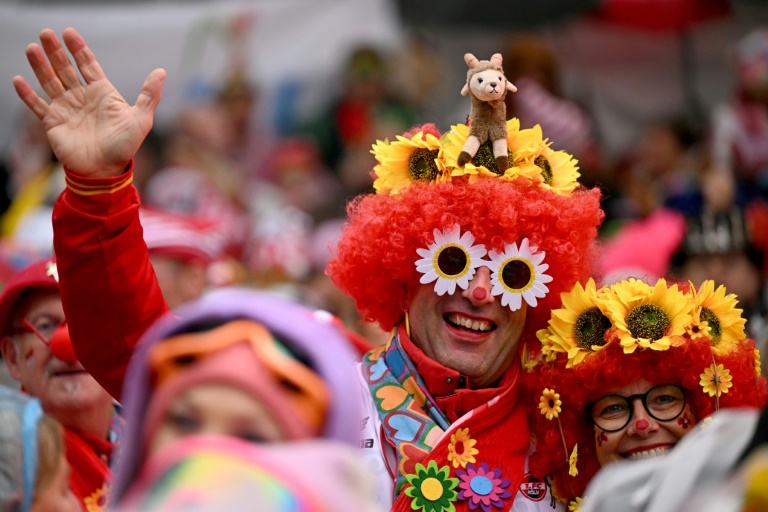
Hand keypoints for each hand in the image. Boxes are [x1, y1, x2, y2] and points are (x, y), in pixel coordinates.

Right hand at [12, 28, 165, 177]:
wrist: (106, 171)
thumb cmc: (125, 146)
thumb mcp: (141, 119)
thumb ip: (149, 95)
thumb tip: (162, 72)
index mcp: (102, 93)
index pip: (87, 65)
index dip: (78, 48)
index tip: (69, 32)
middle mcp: (82, 97)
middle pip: (66, 68)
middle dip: (56, 51)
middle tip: (46, 33)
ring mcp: (66, 108)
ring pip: (50, 81)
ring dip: (40, 65)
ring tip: (32, 48)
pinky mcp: (53, 123)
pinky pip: (37, 105)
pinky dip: (28, 94)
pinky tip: (19, 80)